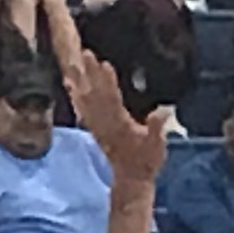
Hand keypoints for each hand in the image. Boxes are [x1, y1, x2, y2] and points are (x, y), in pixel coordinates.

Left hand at [51, 13, 169, 179]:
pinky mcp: (94, 128)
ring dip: (79, 81)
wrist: (130, 178)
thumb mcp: (157, 146)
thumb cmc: (147, 161)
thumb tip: (163, 111)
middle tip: (85, 54)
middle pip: (95, 94)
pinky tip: (70, 86)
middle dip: (90, 73)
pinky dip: (74, 96)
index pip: (112, 98)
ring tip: (72, 64)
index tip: (104, 64)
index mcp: (120, 124)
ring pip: (84, 100)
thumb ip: (157, 128)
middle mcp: (104, 123)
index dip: (107, 81)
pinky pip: (81, 109)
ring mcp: (97, 126)